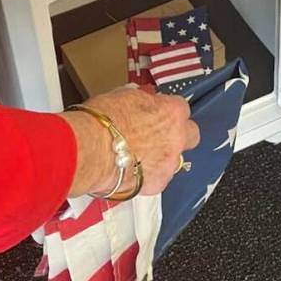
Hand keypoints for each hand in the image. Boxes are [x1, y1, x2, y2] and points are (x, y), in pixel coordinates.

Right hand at [61, 86, 199, 197]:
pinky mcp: (156, 184)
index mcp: (171, 111)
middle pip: (191, 135)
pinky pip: (157, 179)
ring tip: (137, 157)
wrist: (89, 150)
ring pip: (174, 160)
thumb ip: (141, 100)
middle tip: (159, 136)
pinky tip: (130, 172)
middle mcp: (176, 137)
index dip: (167, 112)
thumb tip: (141, 100)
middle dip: (178, 135)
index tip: (158, 114)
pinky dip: (146, 176)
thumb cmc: (101, 122)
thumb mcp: (123, 96)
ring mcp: (168, 163)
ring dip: (161, 158)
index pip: (182, 108)